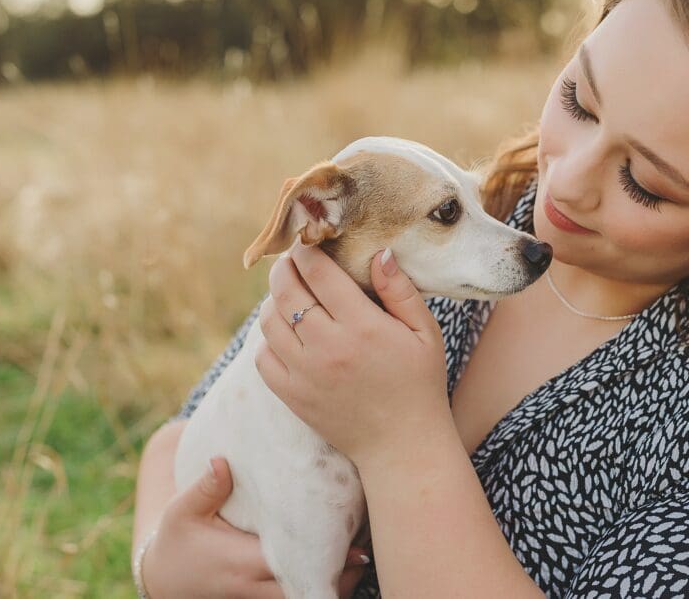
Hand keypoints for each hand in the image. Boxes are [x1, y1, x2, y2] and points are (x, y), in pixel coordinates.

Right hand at [142, 456, 371, 597]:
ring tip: (359, 554)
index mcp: (242, 561)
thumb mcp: (182, 511)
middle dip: (342, 574)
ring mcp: (258, 597)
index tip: (354, 539)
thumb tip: (223, 461)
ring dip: (335, 584)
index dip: (326, 555)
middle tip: (365, 544)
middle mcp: (254, 585)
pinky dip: (320, 587)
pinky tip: (339, 565)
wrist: (163, 578)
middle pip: (308, 589)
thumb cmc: (178, 538)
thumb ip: (206, 487)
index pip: (292, 563)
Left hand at [255, 243, 451, 464]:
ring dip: (274, 300)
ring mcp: (305, 374)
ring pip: (268, 322)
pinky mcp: (293, 396)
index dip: (307, 251)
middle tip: (292, 260)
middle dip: (284, 267)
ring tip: (289, 293)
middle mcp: (328, 348)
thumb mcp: (425, 333)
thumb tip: (379, 253)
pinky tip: (286, 333)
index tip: (309, 242)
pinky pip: (263, 357)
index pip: (318, 273)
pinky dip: (268, 339)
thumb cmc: (419, 383)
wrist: (402, 445)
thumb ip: (400, 291)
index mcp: (362, 327)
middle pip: (285, 291)